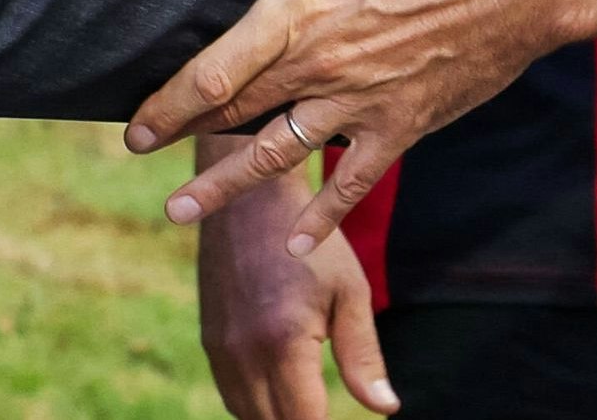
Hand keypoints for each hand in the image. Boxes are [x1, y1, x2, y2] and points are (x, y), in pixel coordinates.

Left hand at [127, 0, 570, 252]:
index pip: (211, 73)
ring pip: (276, 155)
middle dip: (182, 141)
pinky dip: (321, 216)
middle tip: (144, 160)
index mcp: (298, 9)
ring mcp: (360, 104)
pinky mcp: (401, 127)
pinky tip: (296, 242)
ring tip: (184, 213)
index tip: (133, 128)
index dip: (164, 106)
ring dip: (227, 187)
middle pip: (233, 116)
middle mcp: (319, 65)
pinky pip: (351, 183)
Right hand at [197, 164, 394, 418]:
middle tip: (327, 410)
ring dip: (277, 417)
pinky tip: (283, 392)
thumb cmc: (311, 244)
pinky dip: (256, 404)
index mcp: (283, 343)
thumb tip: (386, 408)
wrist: (251, 199)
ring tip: (308, 406)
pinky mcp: (209, 341)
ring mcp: (219, 349)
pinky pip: (231, 394)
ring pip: (247, 415)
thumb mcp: (350, 293)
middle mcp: (243, 354)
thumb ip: (364, 358)